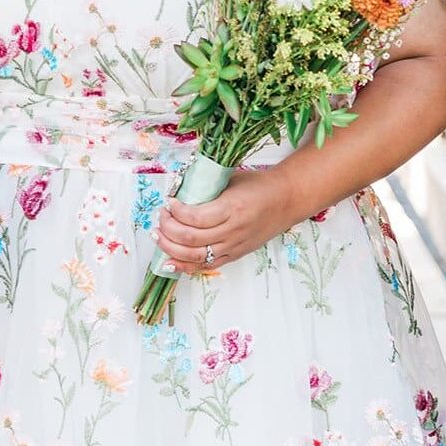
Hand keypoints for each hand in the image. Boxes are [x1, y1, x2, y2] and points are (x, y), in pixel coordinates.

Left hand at [155, 168, 305, 275]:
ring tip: (159, 236)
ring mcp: (234, 246)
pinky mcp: (235, 255)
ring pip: (195, 256)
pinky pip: (207, 265)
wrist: (286, 200)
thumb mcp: (231, 179)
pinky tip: (170, 260)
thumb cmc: (259, 186)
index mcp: (232, 208)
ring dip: (171, 248)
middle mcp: (233, 231)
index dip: (176, 212)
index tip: (168, 202)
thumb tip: (178, 189)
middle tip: (161, 218)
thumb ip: (207, 187)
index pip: (196, 218)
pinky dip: (185, 265)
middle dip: (168, 229)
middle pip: (192, 239)